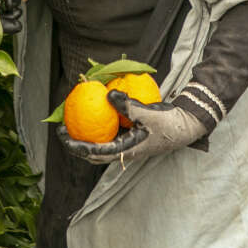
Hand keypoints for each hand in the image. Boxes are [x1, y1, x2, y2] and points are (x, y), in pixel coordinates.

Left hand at [58, 90, 207, 164]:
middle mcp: (123, 151)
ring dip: (85, 135)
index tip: (62, 135)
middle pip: (92, 153)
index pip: (94, 152)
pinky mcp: (130, 136)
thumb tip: (107, 94)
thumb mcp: (149, 114)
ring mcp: (126, 145)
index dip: (76, 146)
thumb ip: (128, 106)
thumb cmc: (169, 124)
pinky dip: (99, 125)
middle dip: (75, 143)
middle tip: (61, 129)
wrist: (186, 125)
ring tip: (71, 121)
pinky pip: (109, 133)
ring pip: (99, 144)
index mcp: (125, 151)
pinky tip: (94, 110)